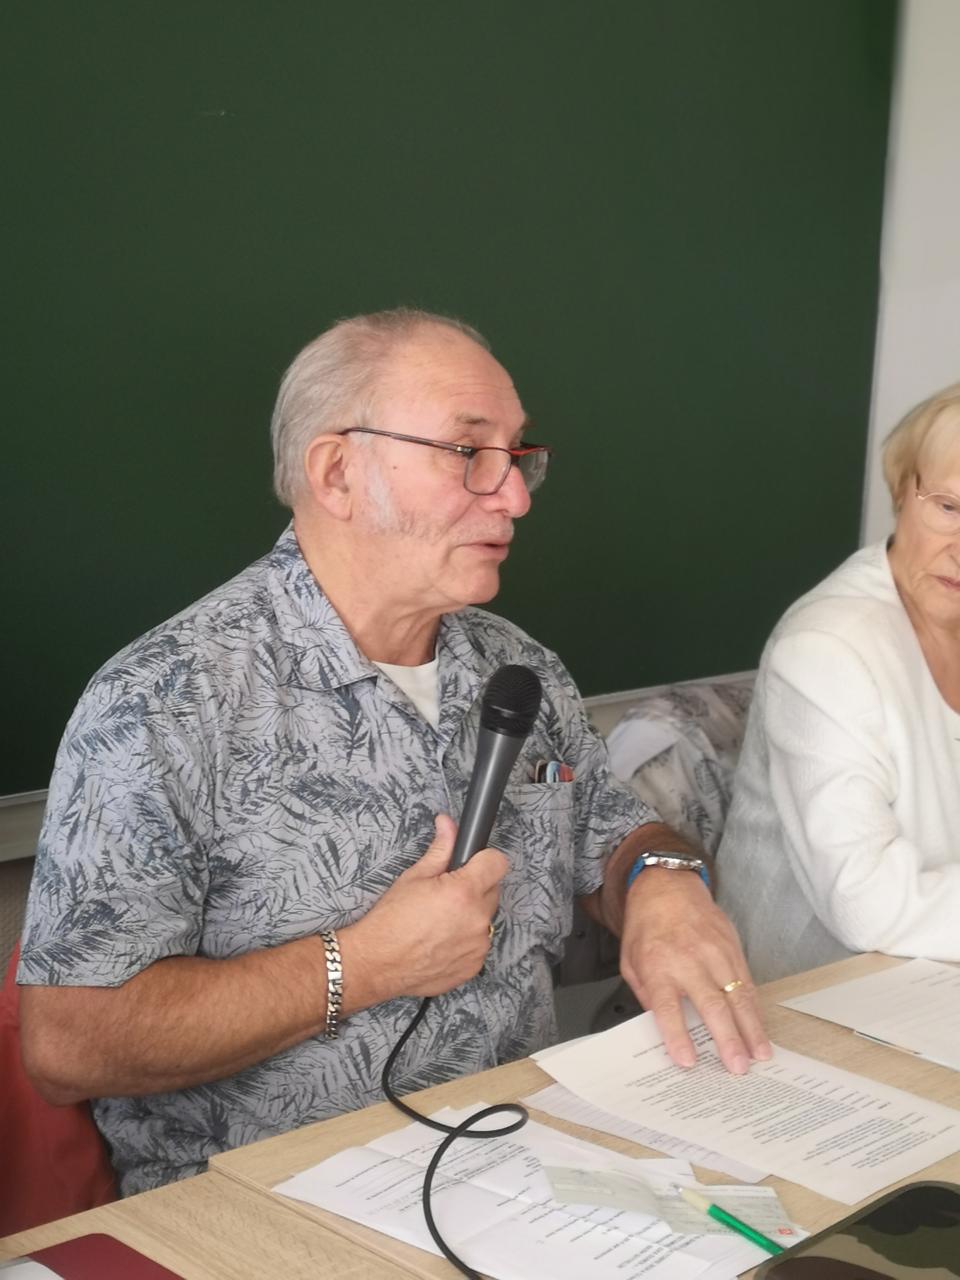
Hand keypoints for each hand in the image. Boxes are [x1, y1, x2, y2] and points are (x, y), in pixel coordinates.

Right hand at [339, 815, 508, 1003]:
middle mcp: (477, 920)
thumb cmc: (390, 922)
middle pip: (492, 891)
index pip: (497, 863)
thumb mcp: (414, 877)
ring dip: (470, 916)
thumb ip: (440, 848)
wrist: (376, 963)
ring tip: (441, 920)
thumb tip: (448, 825)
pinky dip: (466, 940)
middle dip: (474, 888)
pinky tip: (441, 940)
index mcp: (464, 892)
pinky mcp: (474, 966)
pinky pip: (479, 945)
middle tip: (446, 894)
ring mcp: (478, 946)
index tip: (472, 864)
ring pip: (485, 919)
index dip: (484, 859)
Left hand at [619, 868, 770, 1073]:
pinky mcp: (732, 948)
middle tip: (737, 1067)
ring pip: (737, 996)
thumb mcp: (630, 961)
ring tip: (759, 1055)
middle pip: (711, 1005)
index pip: (667, 1007)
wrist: (667, 887)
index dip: (677, 1035)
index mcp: (658, 966)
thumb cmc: (647, 927)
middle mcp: (689, 960)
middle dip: (726, 1039)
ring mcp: (715, 953)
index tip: (688, 1061)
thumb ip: (646, 995)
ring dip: (750, 1029)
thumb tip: (662, 1028)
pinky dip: (755, 1009)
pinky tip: (759, 1028)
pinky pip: (747, 983)